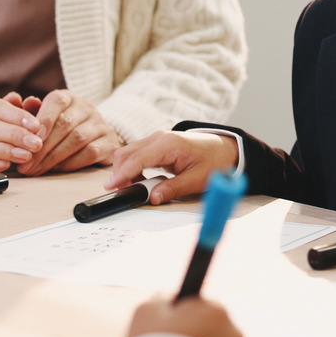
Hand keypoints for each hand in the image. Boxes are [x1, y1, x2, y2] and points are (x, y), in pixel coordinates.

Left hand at [18, 89, 123, 174]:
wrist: (96, 139)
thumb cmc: (63, 129)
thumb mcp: (46, 119)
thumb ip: (31, 113)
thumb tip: (20, 102)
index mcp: (69, 98)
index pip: (57, 101)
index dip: (43, 119)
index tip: (28, 138)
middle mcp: (86, 108)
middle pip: (65, 124)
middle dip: (42, 147)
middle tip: (25, 164)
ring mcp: (100, 125)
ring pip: (77, 139)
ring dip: (53, 157)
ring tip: (35, 169)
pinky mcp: (109, 143)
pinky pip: (90, 153)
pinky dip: (70, 163)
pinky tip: (56, 170)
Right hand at [104, 131, 238, 203]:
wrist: (225, 149)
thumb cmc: (214, 162)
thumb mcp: (196, 180)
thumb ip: (173, 189)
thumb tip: (152, 198)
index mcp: (168, 144)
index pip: (136, 159)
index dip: (122, 174)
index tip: (110, 187)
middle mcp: (159, 138)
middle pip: (126, 154)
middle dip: (119, 173)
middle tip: (121, 193)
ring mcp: (157, 140)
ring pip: (129, 154)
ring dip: (125, 171)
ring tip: (132, 189)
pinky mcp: (157, 145)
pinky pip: (137, 155)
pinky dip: (133, 168)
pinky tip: (140, 181)